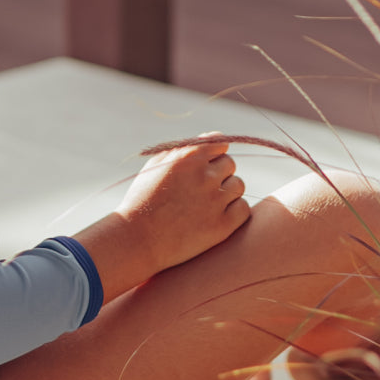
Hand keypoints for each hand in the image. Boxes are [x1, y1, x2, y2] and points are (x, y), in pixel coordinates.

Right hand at [117, 135, 249, 271]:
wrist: (136, 240)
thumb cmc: (143, 200)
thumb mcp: (157, 166)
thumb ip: (184, 149)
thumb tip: (212, 139)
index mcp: (189, 156)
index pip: (220, 144)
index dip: (212, 157)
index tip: (202, 170)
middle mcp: (205, 176)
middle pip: (230, 165)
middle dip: (219, 174)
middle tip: (202, 190)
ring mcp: (215, 201)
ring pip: (238, 186)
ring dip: (227, 192)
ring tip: (207, 205)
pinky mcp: (222, 226)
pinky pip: (243, 209)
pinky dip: (234, 212)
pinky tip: (217, 217)